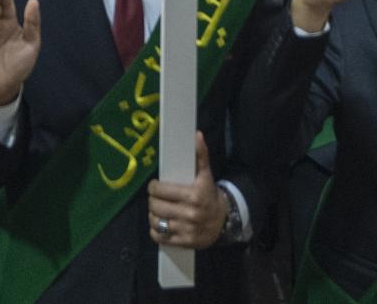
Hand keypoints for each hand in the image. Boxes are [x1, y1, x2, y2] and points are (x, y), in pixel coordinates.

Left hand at [147, 133, 227, 250]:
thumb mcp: (206, 175)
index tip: (154, 186)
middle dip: (152, 200)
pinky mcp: (184, 242)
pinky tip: (159, 224)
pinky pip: (160, 237)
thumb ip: (200, 155)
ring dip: (152, 215)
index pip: (161, 190)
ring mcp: (186, 229)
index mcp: (193, 195)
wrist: (223, 220)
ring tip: (156, 210)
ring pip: (156, 221)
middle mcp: (190, 213)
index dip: (153, 187)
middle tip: (155, 198)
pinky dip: (155, 231)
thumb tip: (196, 135)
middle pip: (156, 206)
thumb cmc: (209, 194)